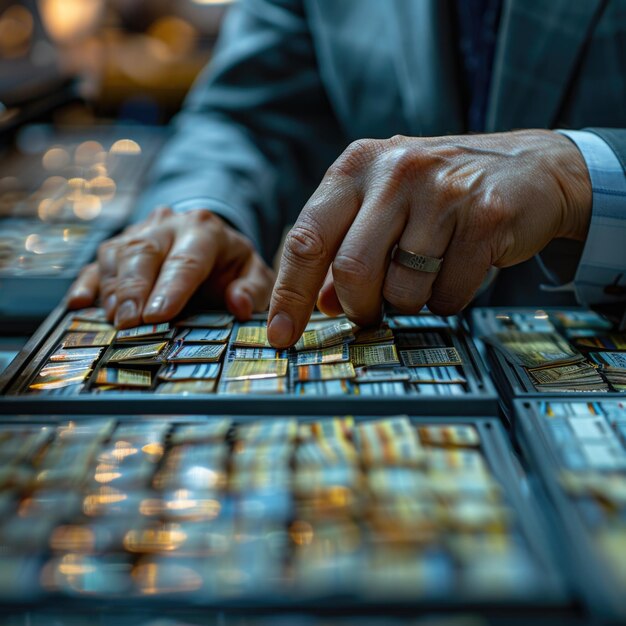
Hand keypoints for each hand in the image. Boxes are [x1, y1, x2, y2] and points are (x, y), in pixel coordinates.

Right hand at [68, 207, 274, 327]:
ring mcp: (139, 233)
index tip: (158, 315)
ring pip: (117, 255)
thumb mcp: (252, 274)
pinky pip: (97, 263)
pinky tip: (79, 304)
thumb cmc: (231, 265)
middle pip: (144, 253)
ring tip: (114, 321)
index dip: (171, 288)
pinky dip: (87, 283)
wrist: (208, 242)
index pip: (186, 260)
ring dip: (113, 290)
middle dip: (134, 290)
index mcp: (204, 230)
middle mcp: (168, 225)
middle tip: (129, 324)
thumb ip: (252, 289)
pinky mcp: (118, 247)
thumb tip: (238, 304)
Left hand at [268, 130, 591, 346]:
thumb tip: (320, 302)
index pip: (306, 238)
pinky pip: (449, 293)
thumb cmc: (442, 192)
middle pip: (351, 271)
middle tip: (371, 312)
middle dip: (359, 308)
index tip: (280, 334)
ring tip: (426, 276)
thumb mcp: (384, 205)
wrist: (530, 168)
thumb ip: (345, 247)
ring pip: (402, 289)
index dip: (288, 293)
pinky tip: (459, 270)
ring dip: (409, 303)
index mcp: (356, 166)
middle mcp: (395, 170)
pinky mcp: (485, 215)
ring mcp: (442, 190)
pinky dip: (448, 300)